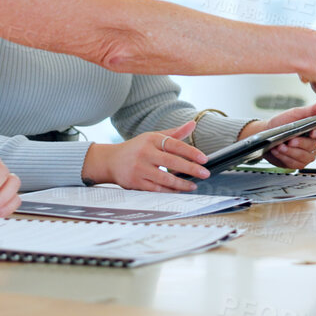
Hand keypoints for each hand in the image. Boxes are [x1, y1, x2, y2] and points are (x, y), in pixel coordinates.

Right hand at [81, 120, 206, 192]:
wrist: (110, 160)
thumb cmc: (136, 148)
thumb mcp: (153, 137)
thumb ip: (174, 133)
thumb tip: (193, 124)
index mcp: (151, 139)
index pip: (175, 144)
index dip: (191, 152)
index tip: (204, 159)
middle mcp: (145, 153)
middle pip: (172, 162)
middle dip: (191, 169)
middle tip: (205, 174)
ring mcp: (139, 168)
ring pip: (165, 178)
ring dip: (182, 184)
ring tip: (193, 185)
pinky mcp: (135, 182)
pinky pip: (156, 189)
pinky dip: (169, 191)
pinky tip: (179, 190)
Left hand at [240, 101, 315, 169]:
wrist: (267, 135)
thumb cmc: (282, 123)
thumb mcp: (296, 113)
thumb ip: (312, 110)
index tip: (312, 132)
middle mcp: (314, 144)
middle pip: (313, 146)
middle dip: (300, 143)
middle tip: (290, 140)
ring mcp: (307, 155)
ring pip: (303, 156)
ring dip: (290, 151)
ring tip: (280, 146)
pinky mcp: (298, 164)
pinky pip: (294, 163)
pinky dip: (284, 157)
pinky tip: (278, 151)